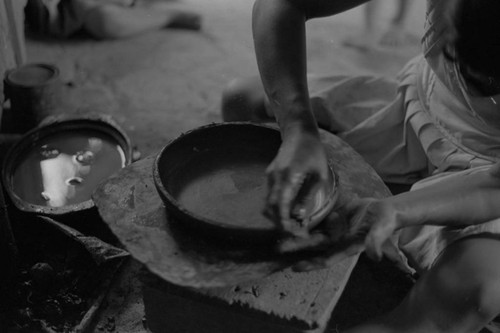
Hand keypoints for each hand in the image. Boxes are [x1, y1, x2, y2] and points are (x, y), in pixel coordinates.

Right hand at [263, 130, 328, 236]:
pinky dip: (277, 207)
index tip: (293, 232)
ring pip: (267, 203)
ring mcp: (270, 176)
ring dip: (278, 216)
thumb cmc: (314, 152)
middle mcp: (275, 177)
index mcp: (288, 176)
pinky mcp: (270, 175)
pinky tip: (289, 211)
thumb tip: (300, 215)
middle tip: (294, 232)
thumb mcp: (319, 175)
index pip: (281, 205)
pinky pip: (270, 196)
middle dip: (279, 223)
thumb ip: (308, 195)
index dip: (284, 222)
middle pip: (269, 207)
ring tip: (294, 224)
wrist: (299, 132)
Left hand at [284, 198, 398, 270]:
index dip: (311, 264)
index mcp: (347, 247)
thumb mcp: (382, 229)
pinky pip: (317, 220)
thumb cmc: (385, 221)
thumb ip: (376, 242)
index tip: (295, 267)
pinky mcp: (333, 218)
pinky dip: (305, 220)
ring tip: (279, 233)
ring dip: (297, 234)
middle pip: (313, 246)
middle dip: (297, 247)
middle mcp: (337, 241)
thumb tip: (375, 257)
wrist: (385, 210)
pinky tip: (291, 217)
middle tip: (278, 247)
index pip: (326, 259)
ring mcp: (334, 230)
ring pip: (312, 234)